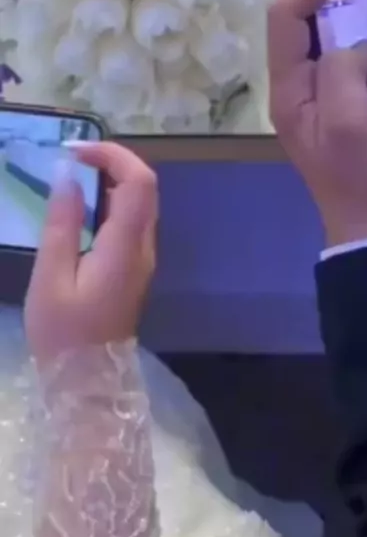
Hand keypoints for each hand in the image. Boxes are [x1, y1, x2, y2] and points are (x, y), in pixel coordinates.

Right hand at [25, 142, 157, 365]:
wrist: (89, 385)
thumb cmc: (64, 335)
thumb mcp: (51, 278)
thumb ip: (62, 224)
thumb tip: (68, 176)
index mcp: (126, 247)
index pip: (139, 182)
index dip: (113, 155)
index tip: (75, 151)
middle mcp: (144, 247)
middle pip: (145, 188)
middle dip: (113, 163)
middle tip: (72, 161)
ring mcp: (143, 259)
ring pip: (140, 204)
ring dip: (112, 182)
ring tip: (72, 179)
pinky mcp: (135, 269)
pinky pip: (131, 223)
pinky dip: (111, 203)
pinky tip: (82, 209)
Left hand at [268, 0, 366, 246]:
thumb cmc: (358, 173)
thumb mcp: (350, 116)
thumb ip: (345, 68)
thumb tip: (358, 50)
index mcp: (289, 86)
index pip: (286, 16)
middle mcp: (302, 87)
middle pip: (331, 37)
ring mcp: (329, 100)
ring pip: (364, 62)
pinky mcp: (354, 112)